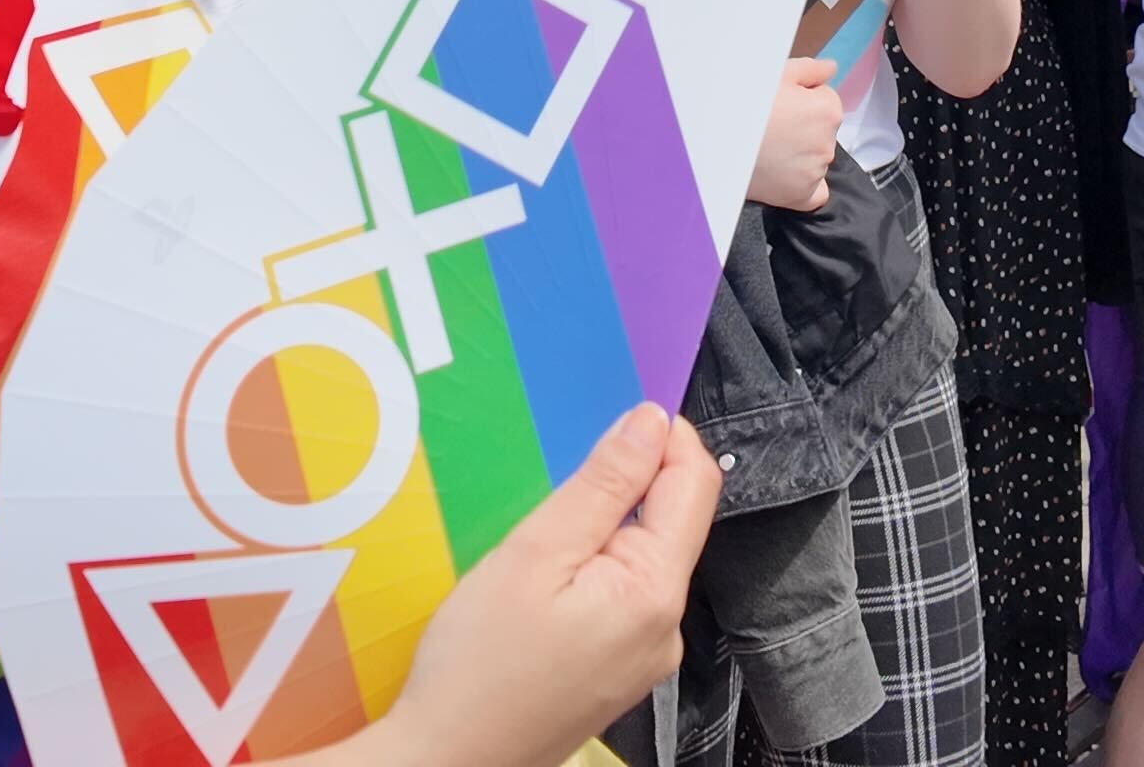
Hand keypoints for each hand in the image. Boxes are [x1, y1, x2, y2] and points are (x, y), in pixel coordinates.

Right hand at [379, 403, 717, 766]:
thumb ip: (602, 484)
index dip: (663, 436)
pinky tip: (542, 576)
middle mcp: (666, 627)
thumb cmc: (477, 669)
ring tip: (540, 530)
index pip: (695, 484)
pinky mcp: (618, 670)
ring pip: (642, 557)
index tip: (617, 413)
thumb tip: (650, 423)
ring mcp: (646, 655)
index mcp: (655, 593)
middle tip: (559, 471)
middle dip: (627, 481)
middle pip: (672, 520)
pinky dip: (591, 568)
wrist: (448, 761)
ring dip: (604, 525)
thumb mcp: (533, 553)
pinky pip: (621, 596)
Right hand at [747, 59, 843, 210]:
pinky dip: (806, 186)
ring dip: (800, 153)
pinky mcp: (801, 196)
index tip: (781, 103)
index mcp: (828, 110)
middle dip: (803, 126)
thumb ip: (811, 69)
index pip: (825, 100)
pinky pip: (816, 193)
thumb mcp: (777, 72)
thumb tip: (831, 69)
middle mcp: (828, 143)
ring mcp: (815, 172)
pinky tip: (786, 175)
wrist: (713, 139)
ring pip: (816, 158)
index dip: (803, 98)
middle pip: (821, 130)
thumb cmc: (744, 100)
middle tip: (771, 125)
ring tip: (768, 147)